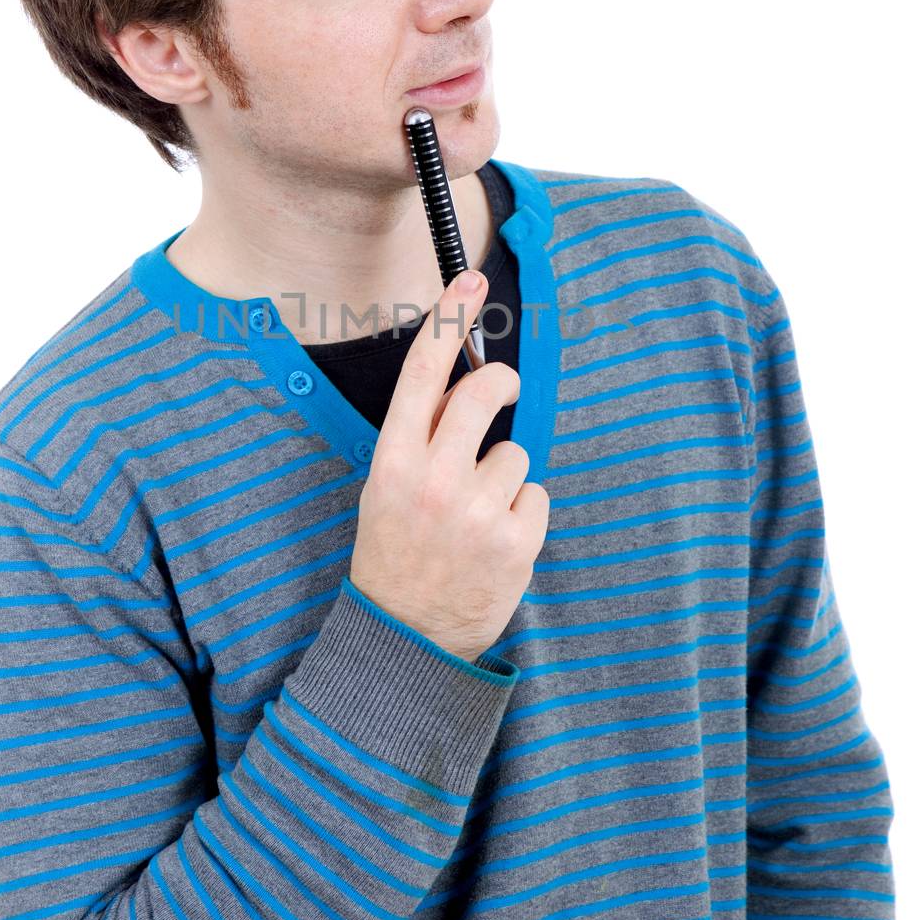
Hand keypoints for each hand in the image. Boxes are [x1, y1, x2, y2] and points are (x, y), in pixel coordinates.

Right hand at [348, 269, 549, 660]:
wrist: (407, 638)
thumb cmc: (397, 554)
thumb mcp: (385, 489)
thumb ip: (421, 438)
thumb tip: (466, 385)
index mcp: (392, 462)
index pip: (422, 374)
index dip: (449, 321)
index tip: (470, 281)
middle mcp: (432, 479)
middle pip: (485, 392)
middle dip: (502, 382)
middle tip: (504, 389)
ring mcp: (476, 511)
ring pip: (514, 452)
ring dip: (503, 477)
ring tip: (476, 517)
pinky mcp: (515, 540)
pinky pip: (534, 494)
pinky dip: (522, 513)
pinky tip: (495, 541)